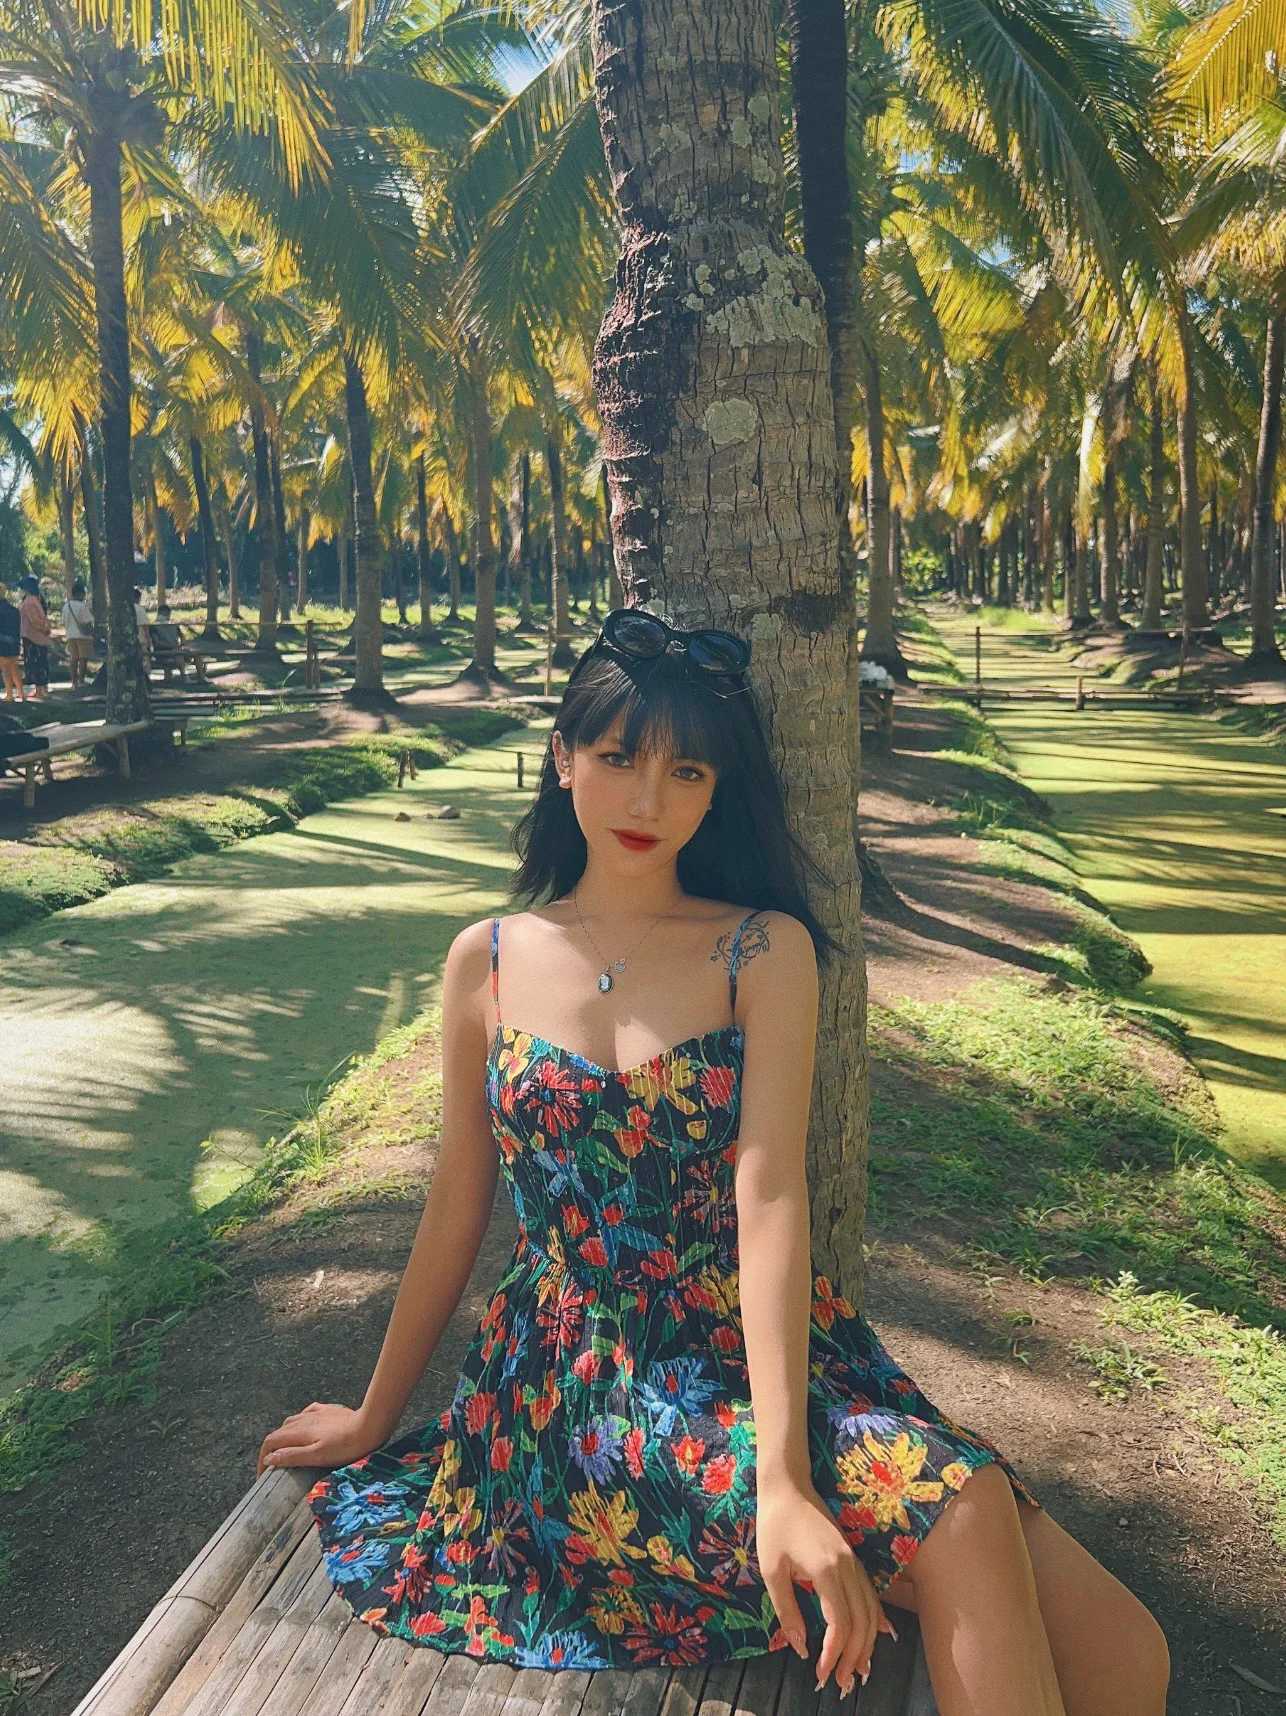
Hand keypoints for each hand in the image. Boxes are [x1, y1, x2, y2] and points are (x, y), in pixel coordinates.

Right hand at [255, 1401, 383, 1477]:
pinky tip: (305, 1427)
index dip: (262, 1458)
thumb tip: (270, 1458)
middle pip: (279, 1432)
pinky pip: (308, 1413)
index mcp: (299, 1432)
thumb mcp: (317, 1456)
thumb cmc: (345, 1446)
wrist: (370, 1426)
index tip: (263, 1475)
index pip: (271, 1441)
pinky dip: (300, 1422)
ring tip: (287, 1449)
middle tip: (274, 1466)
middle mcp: (304, 1419)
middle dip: (272, 1448)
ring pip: (292, 1421)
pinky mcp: (329, 1410)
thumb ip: (292, 1456)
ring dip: (284, 1435)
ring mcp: (317, 1413)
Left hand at [757, 1480, 897, 1694]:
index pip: (840, 1623)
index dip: (833, 1653)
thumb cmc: (775, 1526)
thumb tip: (800, 1647)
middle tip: (842, 1683)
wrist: (788, 1487)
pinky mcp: (853, 1558)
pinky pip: (872, 1594)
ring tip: (859, 1670)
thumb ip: (787, 1610)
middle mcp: (847, 1567)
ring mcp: (854, 1561)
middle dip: (855, 1657)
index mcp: (826, 1570)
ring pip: (872, 1610)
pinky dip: (877, 1619)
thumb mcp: (771, 1570)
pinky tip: (881, 1636)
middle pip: (862, 1622)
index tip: (820, 1673)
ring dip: (868, 1643)